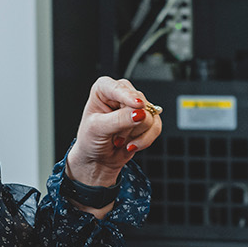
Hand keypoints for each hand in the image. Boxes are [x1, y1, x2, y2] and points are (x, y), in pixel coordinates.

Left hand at [66, 76, 161, 203]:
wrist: (98, 159)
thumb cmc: (91, 140)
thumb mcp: (98, 129)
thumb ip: (119, 120)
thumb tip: (140, 113)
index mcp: (104, 88)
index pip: (118, 87)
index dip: (128, 96)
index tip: (137, 104)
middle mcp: (122, 94)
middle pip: (139, 103)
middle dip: (128, 125)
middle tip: (114, 135)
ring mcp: (136, 107)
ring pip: (149, 116)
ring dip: (135, 134)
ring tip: (119, 139)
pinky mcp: (148, 119)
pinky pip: (156, 127)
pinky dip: (145, 140)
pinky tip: (132, 144)